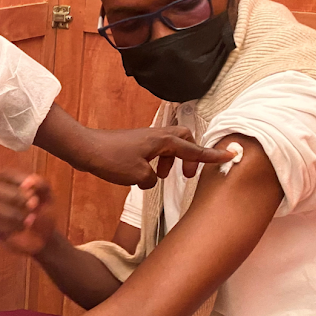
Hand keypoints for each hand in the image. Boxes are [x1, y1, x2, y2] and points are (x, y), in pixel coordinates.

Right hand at [0, 170, 54, 255]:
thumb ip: (40, 184)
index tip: (32, 190)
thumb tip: (26, 184)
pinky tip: (23, 228)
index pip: (3, 174)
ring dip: (13, 213)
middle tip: (33, 206)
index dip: (16, 180)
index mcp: (8, 182)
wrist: (44, 234)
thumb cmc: (43, 209)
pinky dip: (12, 227)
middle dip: (15, 197)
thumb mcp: (47, 194)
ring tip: (30, 219)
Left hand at [33, 104, 233, 189]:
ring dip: (172, 160)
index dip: (212, 155)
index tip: (231, 154)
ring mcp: (145, 138)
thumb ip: (152, 179)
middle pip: (184, 139)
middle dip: (191, 155)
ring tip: (162, 177)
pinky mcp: (134, 144)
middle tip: (186, 174)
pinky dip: (158, 161)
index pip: (193, 149)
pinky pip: (156, 150)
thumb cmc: (110, 160)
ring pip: (170, 145)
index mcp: (162, 141)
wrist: (85, 149)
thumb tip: (152, 178)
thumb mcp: (137, 176)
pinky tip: (145, 176)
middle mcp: (156, 135)